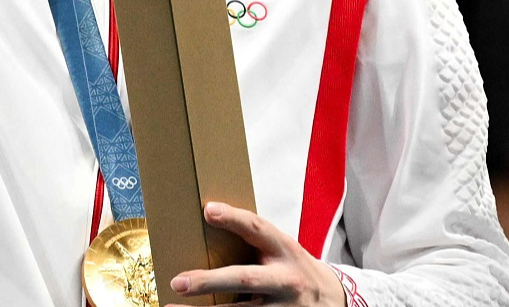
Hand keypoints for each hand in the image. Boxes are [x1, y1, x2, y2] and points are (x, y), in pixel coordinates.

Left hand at [168, 202, 343, 304]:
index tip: (208, 210)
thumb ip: (257, 244)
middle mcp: (285, 280)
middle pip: (244, 279)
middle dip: (209, 281)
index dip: (234, 218)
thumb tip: (210, 228)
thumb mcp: (284, 250)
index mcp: (285, 250)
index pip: (258, 229)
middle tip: (178, 281)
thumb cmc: (296, 270)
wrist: (331, 300)